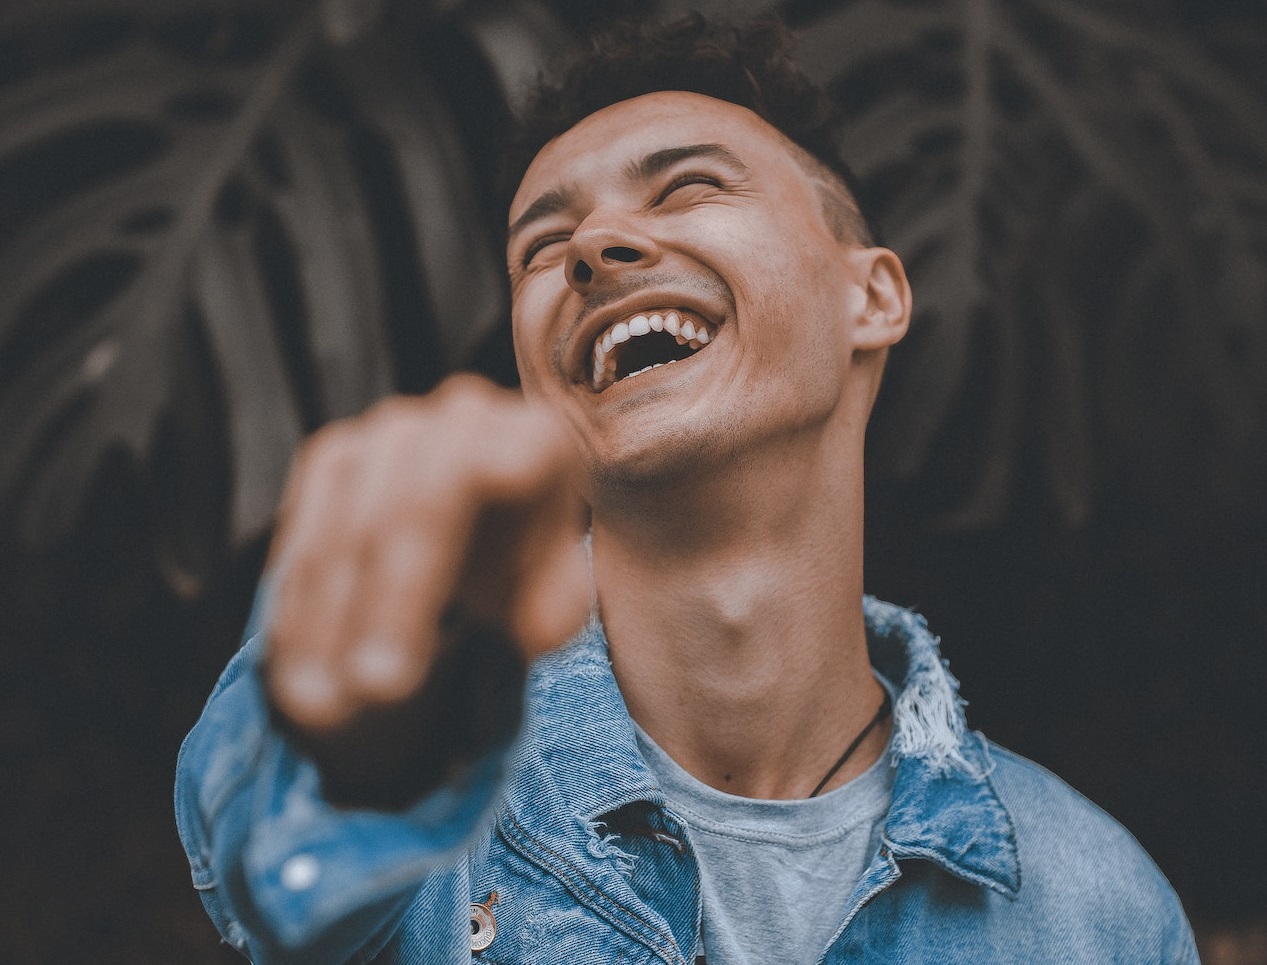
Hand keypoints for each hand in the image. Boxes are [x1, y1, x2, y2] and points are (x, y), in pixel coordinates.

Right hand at [262, 374, 589, 806]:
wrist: (492, 533)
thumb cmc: (531, 569)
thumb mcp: (555, 597)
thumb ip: (555, 609)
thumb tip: (538, 628)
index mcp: (533, 438)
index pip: (468, 487)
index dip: (423, 578)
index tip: (404, 663)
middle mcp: (462, 415)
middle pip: (405, 506)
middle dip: (384, 606)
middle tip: (373, 694)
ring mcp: (392, 431)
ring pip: (344, 526)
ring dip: (327, 621)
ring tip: (320, 709)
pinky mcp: (338, 456)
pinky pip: (304, 534)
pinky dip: (299, 608)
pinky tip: (296, 671)